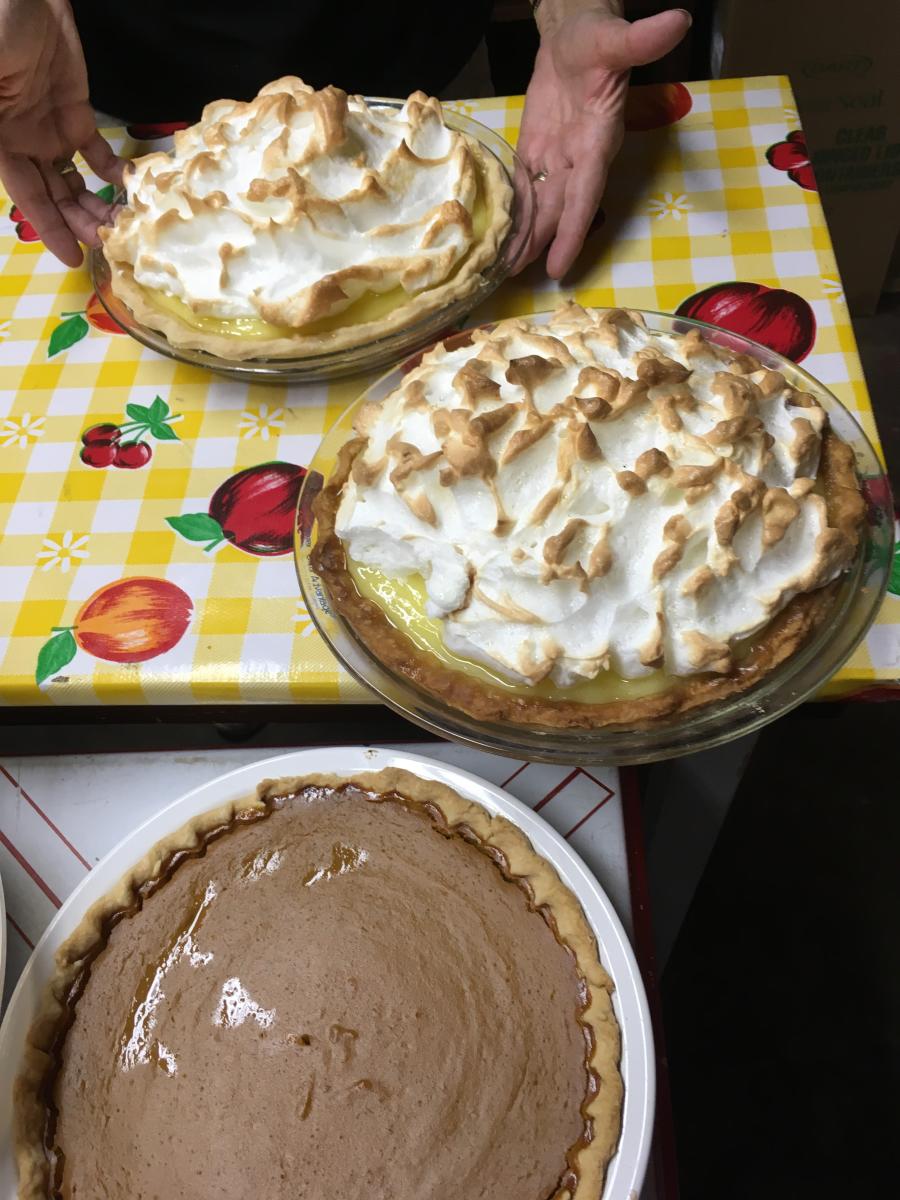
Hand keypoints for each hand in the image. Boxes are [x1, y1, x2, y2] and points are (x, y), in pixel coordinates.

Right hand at [0, 0, 124, 265]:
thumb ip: (0, 126)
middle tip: (113, 243)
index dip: (49, 227)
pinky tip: (131, 191)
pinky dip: (113, 174)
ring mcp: (48, 129)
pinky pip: (94, 153)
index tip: (73, 257)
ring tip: (125, 226)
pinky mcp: (74, 112)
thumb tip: (8, 164)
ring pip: (75, 181)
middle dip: (81, 222)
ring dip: (98, 205)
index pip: (25, 195)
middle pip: (53, 195)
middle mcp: (20, 143)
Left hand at [517, 0, 690, 277]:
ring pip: (540, 206)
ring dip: (524, 237)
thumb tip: (677, 22)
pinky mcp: (537, 151)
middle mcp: (578, 158)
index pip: (585, 194)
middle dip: (540, 244)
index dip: (572, 231)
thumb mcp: (616, 37)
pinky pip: (525, 188)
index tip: (559, 265)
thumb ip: (642, 40)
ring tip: (504, 270)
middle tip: (516, 279)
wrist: (576, 31)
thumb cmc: (599, 36)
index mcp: (597, 140)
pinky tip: (500, 237)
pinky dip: (514, 213)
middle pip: (558, 211)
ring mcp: (557, 158)